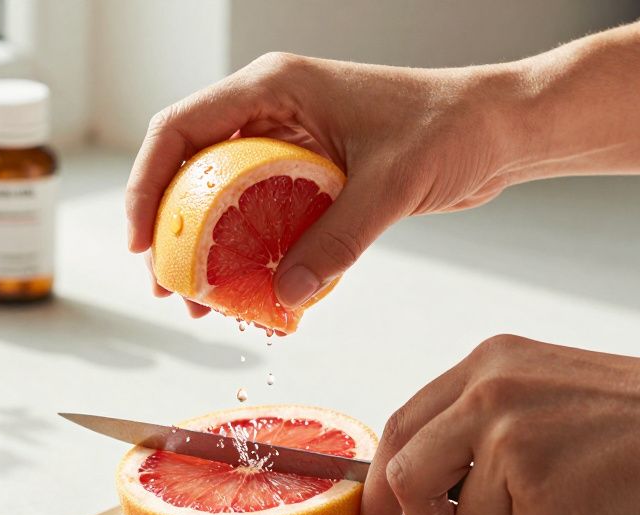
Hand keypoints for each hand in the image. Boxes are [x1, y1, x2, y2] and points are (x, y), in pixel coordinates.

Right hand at [125, 52, 521, 312]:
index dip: (146, 185)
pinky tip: (250, 292)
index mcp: (274, 87)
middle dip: (169, 230)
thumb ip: (336, 240)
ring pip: (220, 194)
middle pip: (189, 167)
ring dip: (205, 249)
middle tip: (167, 286)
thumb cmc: (451, 128)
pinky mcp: (308, 171)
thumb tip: (284, 295)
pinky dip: (247, 251)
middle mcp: (270, 109)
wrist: (499, 128)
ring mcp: (287, 139)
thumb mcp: (390, 185)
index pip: (179, 129)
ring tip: (203, 303)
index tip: (140, 241)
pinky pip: (258, 211)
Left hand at [360, 335, 639, 514]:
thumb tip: (432, 484)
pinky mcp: (538, 480)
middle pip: (404, 475)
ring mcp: (508, 435)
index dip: (377, 489)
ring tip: (568, 503)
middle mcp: (486, 392)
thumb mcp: (542, 393)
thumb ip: (482, 425)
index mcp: (485, 365)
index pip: (399, 426)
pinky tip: (591, 513)